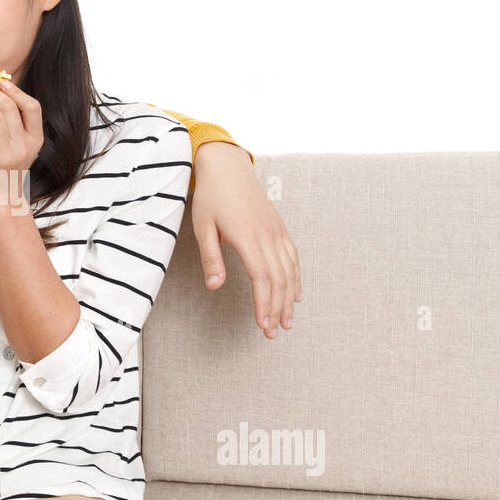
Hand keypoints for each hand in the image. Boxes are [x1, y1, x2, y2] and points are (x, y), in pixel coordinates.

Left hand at [0, 77, 42, 203]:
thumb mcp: (24, 147)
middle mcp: (23, 147)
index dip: (17, 91)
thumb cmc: (10, 168)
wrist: (2, 198)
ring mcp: (6, 154)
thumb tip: (5, 91)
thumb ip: (19, 124)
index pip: (32, 108)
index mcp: (35, 140)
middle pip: (9, 107)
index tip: (4, 84)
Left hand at [191, 143, 301, 338]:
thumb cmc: (211, 197)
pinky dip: (297, 278)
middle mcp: (267, 236)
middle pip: (279, 279)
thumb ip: (211, 258)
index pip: (262, 278)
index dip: (265, 304)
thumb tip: (215, 286)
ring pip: (290, 271)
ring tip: (287, 322)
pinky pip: (293, 257)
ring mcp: (276, 231)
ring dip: (289, 298)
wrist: (227, 167)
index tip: (263, 325)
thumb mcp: (203, 228)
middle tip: (274, 332)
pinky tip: (296, 294)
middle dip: (278, 309)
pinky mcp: (279, 228)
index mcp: (247, 237)